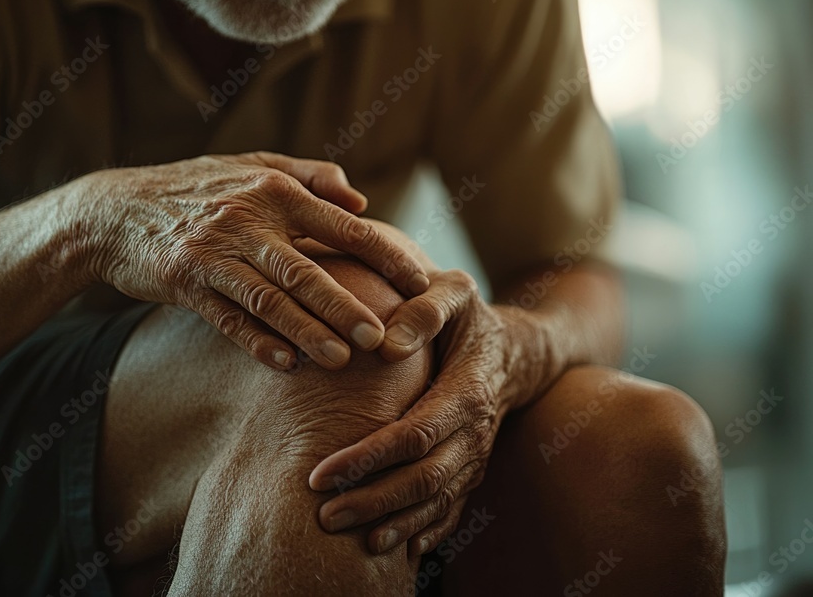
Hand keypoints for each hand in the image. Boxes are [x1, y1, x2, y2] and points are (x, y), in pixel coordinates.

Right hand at [80, 152, 430, 369]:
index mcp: (273, 187)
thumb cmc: (197, 188)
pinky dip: (256, 342)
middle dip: (347, 306)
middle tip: (383, 337)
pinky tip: (286, 365)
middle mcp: (246, 218)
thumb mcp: (252, 165)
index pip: (342, 224)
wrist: (116, 210)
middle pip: (307, 270)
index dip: (384, 254)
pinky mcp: (185, 283)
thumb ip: (310, 176)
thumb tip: (361, 202)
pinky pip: (227, 319)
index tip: (418, 282)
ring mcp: (213, 253)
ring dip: (308, 331)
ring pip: (269, 299)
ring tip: (343, 360)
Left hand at [309, 269, 519, 554]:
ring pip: (436, 502)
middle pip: (424, 480)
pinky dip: (423, 532)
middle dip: (372, 501)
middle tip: (322, 515)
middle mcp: (475, 433)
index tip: (321, 472)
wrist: (516, 350)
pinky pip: (452, 510)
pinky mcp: (472, 470)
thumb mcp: (454, 292)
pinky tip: (390, 546)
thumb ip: (425, 308)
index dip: (367, 458)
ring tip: (343, 533)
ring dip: (391, 522)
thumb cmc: (470, 317)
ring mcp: (476, 457)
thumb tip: (385, 343)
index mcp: (466, 392)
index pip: (413, 436)